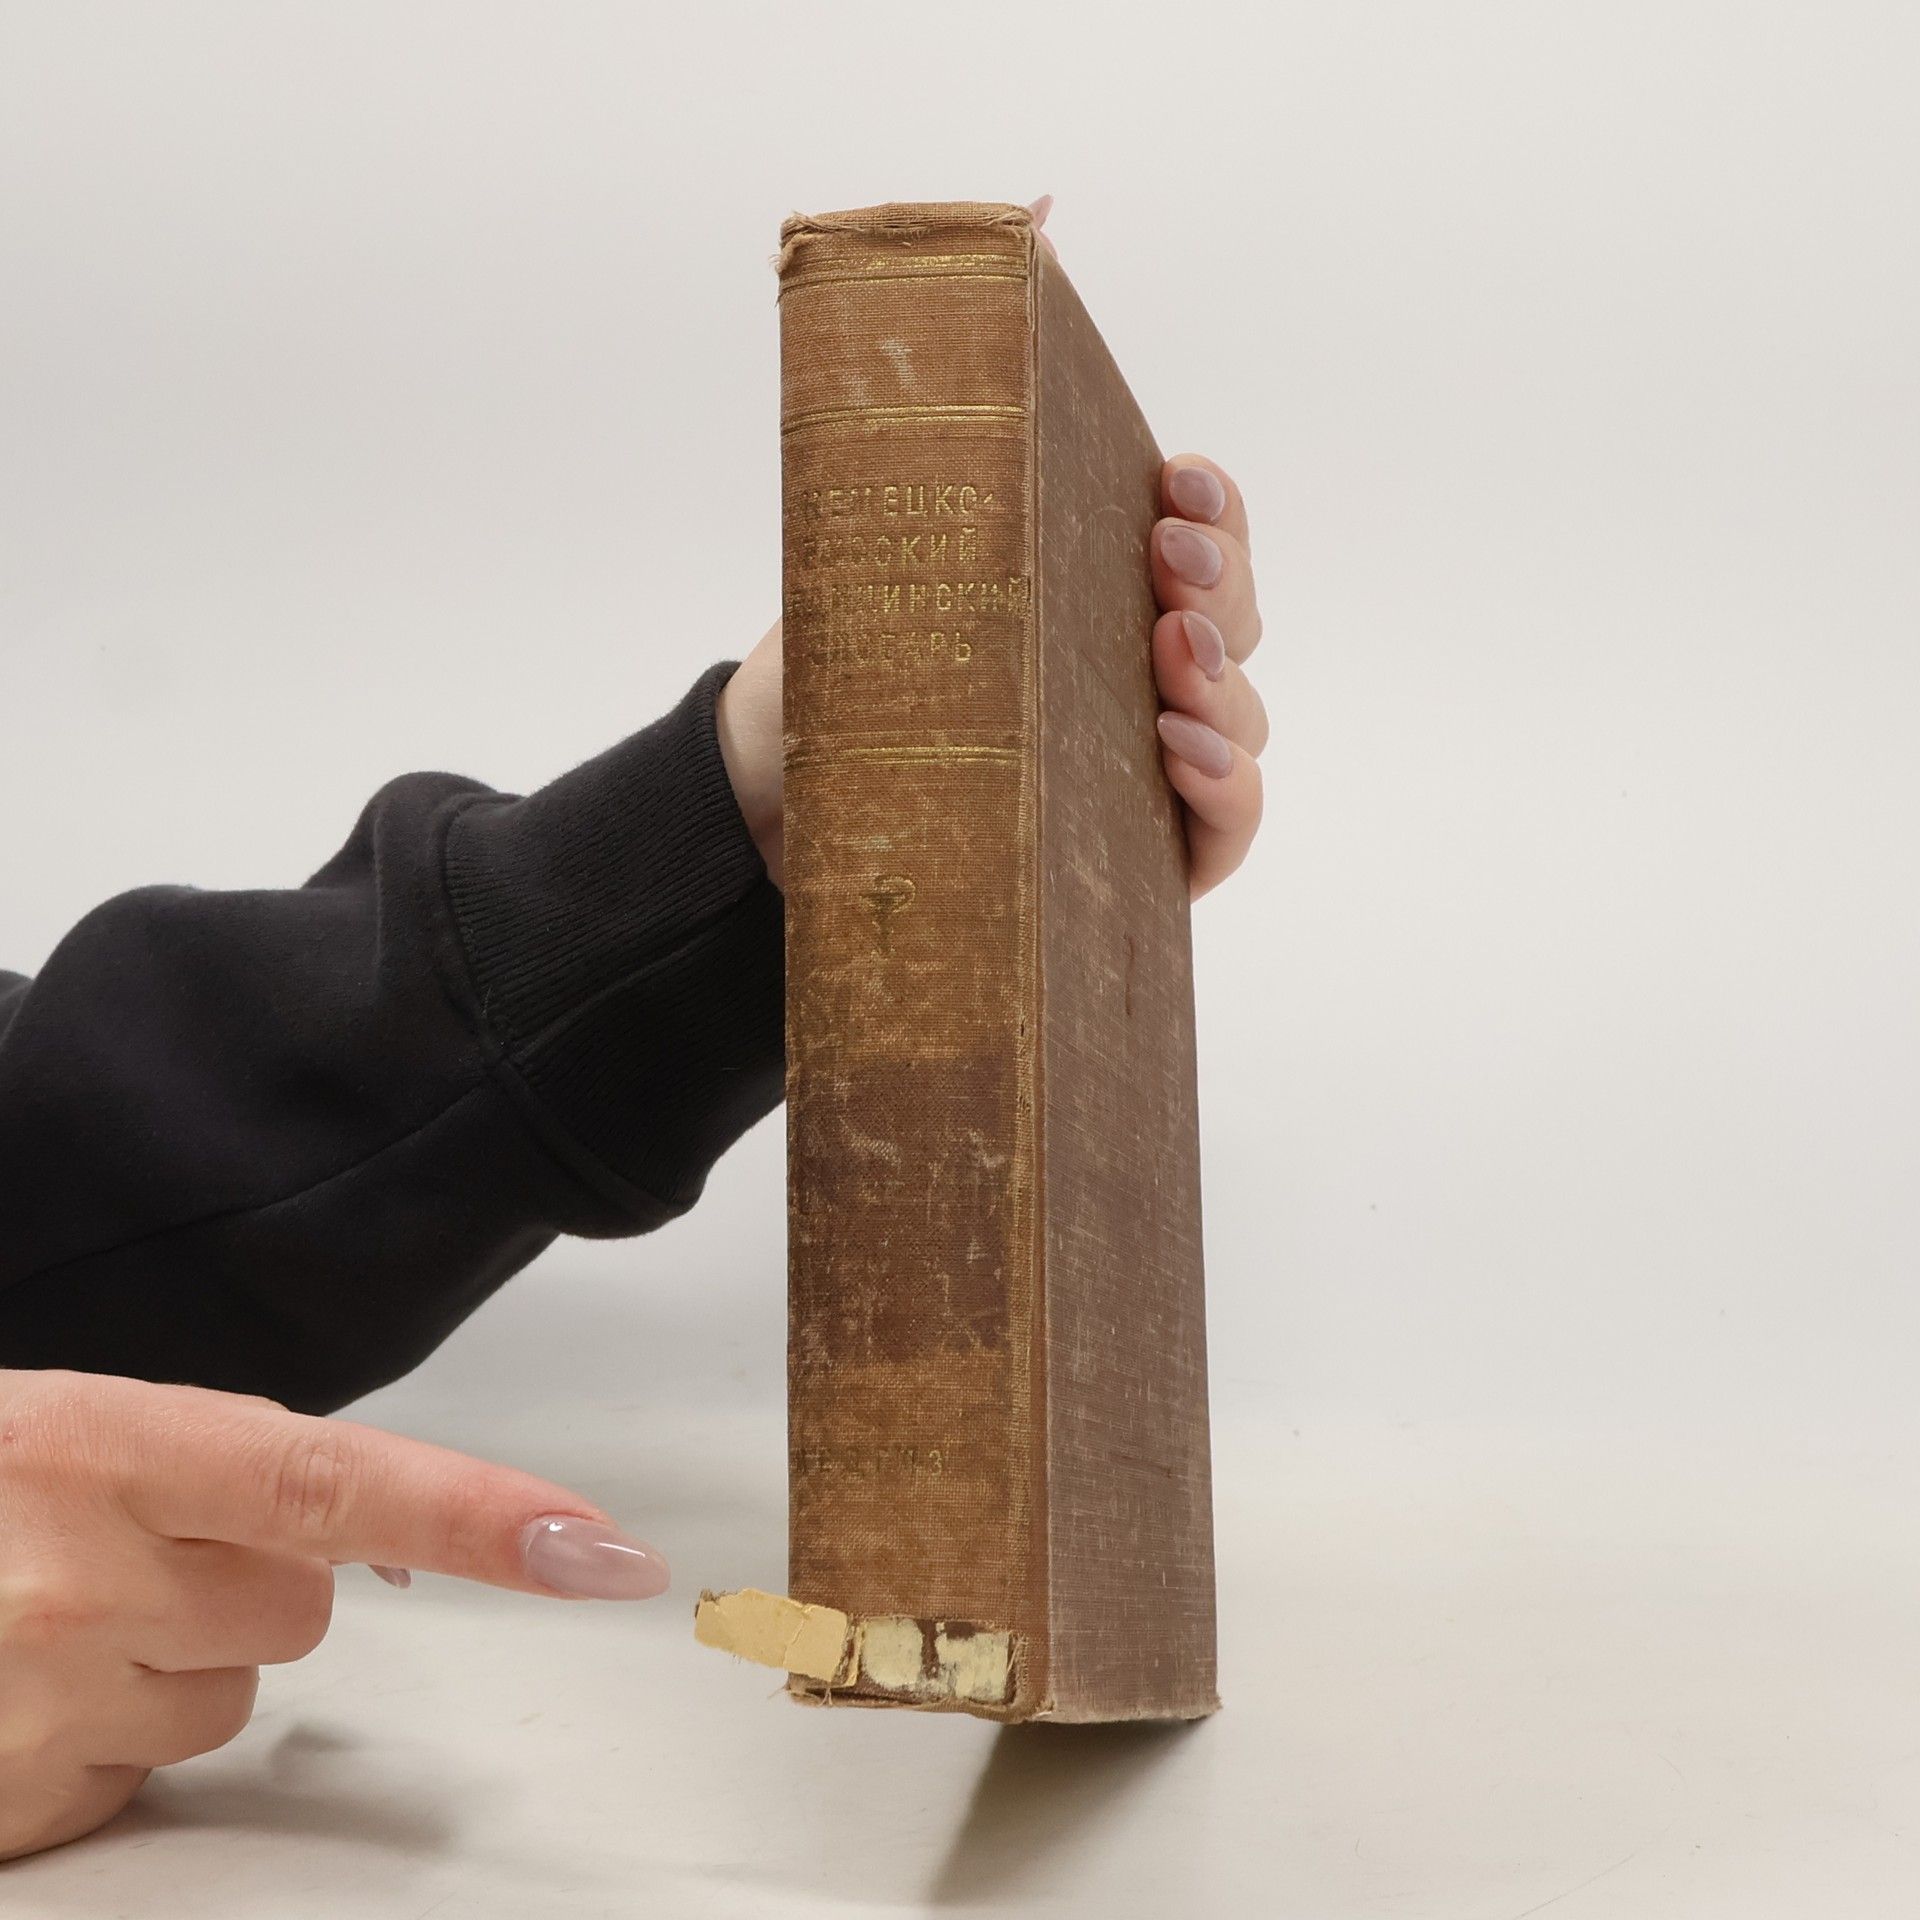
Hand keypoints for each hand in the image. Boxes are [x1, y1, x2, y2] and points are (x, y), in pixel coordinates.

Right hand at [0, 1369, 666, 1861]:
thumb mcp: (57, 1434)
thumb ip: (209, 1469)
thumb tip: (355, 1525)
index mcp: (104, 1443)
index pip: (343, 1480)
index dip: (483, 1515)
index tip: (600, 1550)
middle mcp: (78, 1576)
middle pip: (299, 1605)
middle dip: (236, 1582)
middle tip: (105, 1552)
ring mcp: (39, 1699)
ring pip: (229, 1695)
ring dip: (163, 1662)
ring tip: (34, 1619)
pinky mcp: (15, 1806)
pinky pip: (143, 1774)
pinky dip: (97, 1742)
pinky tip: (8, 1694)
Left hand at [715, 193, 1266, 899]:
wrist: (775, 786)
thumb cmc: (851, 652)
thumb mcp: (893, 513)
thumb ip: (969, 382)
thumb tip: (1036, 211)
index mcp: (1094, 593)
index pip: (1196, 541)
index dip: (1212, 509)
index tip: (1176, 481)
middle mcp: (1133, 675)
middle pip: (1234, 621)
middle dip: (1223, 582)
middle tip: (1172, 565)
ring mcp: (1144, 768)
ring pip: (1242, 717)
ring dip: (1228, 683)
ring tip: (1174, 659)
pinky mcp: (1138, 856)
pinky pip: (1225, 828)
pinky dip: (1227, 787)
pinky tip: (1180, 749)